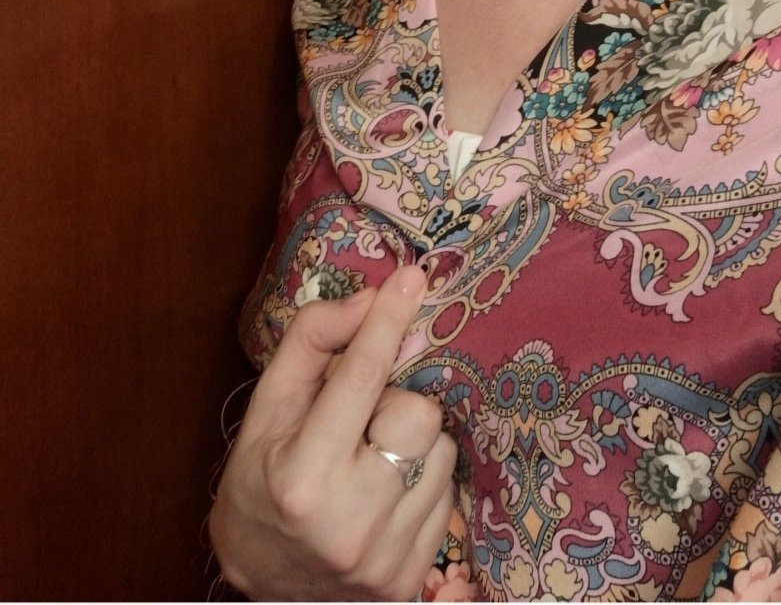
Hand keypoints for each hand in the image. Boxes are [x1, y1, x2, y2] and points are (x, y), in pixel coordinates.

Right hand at [209, 266, 456, 600]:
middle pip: (419, 414)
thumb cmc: (261, 483)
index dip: (388, 320)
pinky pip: (448, 493)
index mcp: (302, 477)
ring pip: (441, 451)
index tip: (412, 278)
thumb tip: (367, 301)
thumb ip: (312, 343)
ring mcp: (385, 556)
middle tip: (365, 417)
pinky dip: (423, 478)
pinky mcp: (412, 578)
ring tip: (372, 458)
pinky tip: (387, 490)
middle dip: (398, 401)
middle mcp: (349, 522)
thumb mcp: (267, 409)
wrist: (265, 586)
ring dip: (414, 441)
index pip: (361, 377)